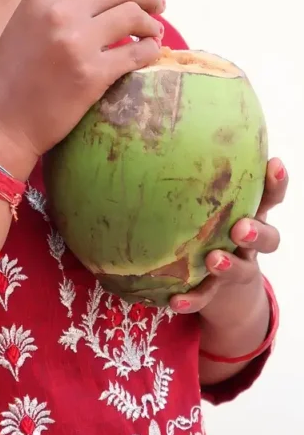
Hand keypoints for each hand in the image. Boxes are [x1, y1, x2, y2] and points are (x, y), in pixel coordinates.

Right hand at [0, 0, 164, 178]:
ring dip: (151, 23)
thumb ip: (59, 2)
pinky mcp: (93, 74)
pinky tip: (149, 53)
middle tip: (159, 5)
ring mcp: (78, 42)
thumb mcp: (26, 22)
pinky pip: (138, 52)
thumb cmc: (11, 73)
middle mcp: (61, 11)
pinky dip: (150, 49)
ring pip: (134, 16)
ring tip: (153, 32)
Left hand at [169, 157, 286, 318]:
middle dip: (258, 231)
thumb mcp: (211, 204)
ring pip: (242, 269)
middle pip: (268, 238)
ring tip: (213, 260)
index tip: (274, 164)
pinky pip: (205, 298)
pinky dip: (192, 300)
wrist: (222, 289)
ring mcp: (237, 269)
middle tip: (241, 227)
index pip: (270, 196)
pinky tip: (174, 301)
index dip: (276, 182)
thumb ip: (196, 180)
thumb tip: (157, 134)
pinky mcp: (217, 292)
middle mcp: (248, 243)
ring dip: (229, 265)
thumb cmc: (210, 228)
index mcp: (249, 215)